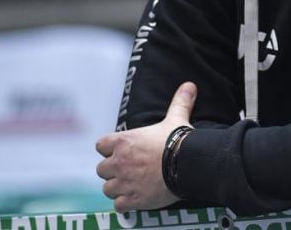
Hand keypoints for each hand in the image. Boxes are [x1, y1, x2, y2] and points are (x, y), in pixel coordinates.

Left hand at [96, 82, 196, 211]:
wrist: (188, 165)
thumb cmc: (179, 141)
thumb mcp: (177, 118)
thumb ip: (179, 102)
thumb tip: (189, 86)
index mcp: (124, 142)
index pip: (101, 145)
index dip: (110, 148)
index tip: (122, 150)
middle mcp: (119, 162)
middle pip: (102, 169)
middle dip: (113, 170)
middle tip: (129, 169)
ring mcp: (124, 182)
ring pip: (108, 188)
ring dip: (117, 187)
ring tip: (131, 185)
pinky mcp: (132, 199)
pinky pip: (118, 205)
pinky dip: (125, 203)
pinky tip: (136, 198)